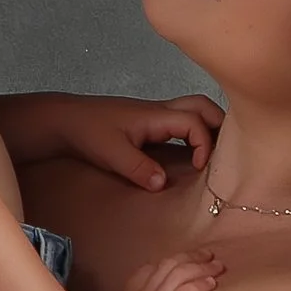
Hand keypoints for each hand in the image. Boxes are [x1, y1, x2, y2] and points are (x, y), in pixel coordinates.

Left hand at [28, 93, 225, 188]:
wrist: (65, 120)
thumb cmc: (87, 131)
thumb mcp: (111, 153)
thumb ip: (138, 168)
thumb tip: (163, 184)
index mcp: (155, 115)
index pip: (195, 121)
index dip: (205, 143)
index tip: (199, 168)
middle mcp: (160, 110)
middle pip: (204, 106)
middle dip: (221, 126)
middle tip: (225, 154)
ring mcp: (156, 115)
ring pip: (195, 110)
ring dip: (209, 127)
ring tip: (215, 154)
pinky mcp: (150, 123)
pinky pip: (182, 121)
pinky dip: (196, 132)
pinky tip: (193, 154)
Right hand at [91, 249, 224, 290]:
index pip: (149, 272)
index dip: (170, 262)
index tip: (184, 259)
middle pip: (168, 267)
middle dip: (190, 258)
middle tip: (208, 254)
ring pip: (177, 276)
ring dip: (200, 267)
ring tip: (218, 265)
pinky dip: (197, 287)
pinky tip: (211, 283)